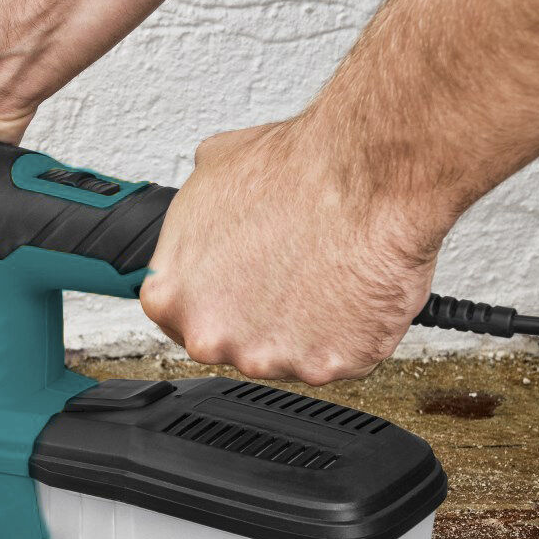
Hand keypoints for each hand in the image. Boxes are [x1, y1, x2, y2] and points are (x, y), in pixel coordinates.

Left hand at [141, 120, 448, 384]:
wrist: (367, 178)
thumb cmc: (296, 173)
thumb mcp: (213, 169)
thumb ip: (193, 216)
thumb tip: (202, 213)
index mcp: (170, 296)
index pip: (178, 316)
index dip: (215, 297)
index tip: (237, 285)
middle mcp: (209, 337)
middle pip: (229, 343)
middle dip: (255, 318)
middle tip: (285, 277)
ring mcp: (264, 359)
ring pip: (282, 356)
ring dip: (301, 328)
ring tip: (322, 275)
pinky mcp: (320, 369)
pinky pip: (333, 361)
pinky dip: (346, 334)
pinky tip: (350, 293)